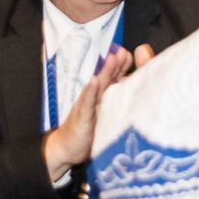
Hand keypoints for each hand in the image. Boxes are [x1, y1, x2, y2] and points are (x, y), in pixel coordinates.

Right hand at [41, 45, 135, 179]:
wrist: (67, 147)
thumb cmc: (89, 131)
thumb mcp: (106, 116)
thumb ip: (117, 103)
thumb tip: (132, 92)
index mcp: (103, 97)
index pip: (114, 78)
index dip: (122, 66)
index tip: (132, 53)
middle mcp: (96, 98)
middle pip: (108, 77)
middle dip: (116, 64)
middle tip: (124, 51)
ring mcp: (88, 106)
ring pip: (99, 86)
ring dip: (105, 71)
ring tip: (112, 58)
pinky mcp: (82, 117)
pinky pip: (87, 103)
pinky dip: (90, 91)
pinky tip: (93, 82)